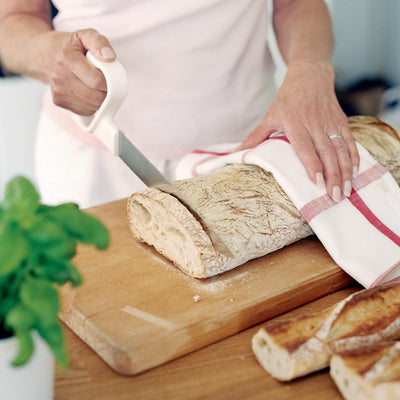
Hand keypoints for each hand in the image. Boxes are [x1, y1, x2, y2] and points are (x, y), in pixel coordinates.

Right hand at [45, 28, 115, 114]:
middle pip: (95, 96)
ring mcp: (58, 91)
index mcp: (66, 58)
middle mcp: (59, 76)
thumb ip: (100, 42)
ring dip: (100, 99)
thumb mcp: (85, 35)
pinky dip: (92, 105)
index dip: (109, 82)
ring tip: (95, 86)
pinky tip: (88, 93)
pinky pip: (85, 111)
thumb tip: (110, 58)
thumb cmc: (70, 46)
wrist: (45, 54)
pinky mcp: (59, 101)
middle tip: (105, 82)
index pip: (96, 81)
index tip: (109, 76)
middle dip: (106, 92)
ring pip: (91, 106)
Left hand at [238, 62, 359, 201]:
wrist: (310, 76)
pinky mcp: (341, 120)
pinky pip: (349, 141)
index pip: (305, 147)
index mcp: (295, 123)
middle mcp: (314, 124)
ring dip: (345, 171)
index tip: (317, 182)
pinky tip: (355, 172)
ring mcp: (330, 122)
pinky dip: (354, 157)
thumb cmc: (286, 99)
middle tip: (334, 196)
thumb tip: (237, 152)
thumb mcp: (270, 116)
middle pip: (326, 152)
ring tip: (346, 190)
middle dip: (332, 175)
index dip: (312, 165)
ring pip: (340, 149)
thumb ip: (256, 136)